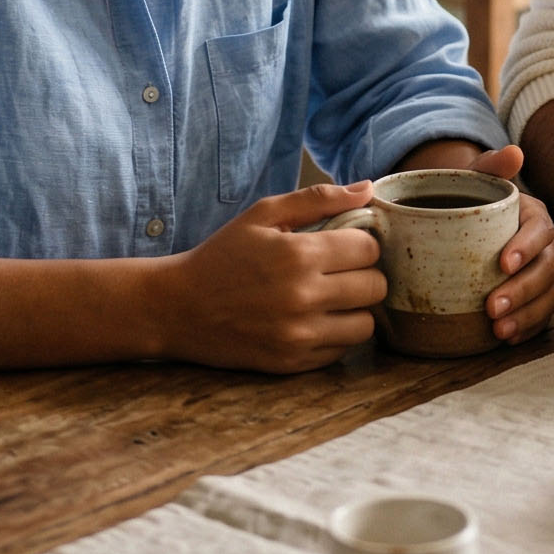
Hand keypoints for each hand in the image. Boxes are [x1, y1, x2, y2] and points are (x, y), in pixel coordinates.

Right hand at [151, 182, 386, 373]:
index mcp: (299, 255)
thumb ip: (318, 200)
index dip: (362, 243)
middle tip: (341, 271)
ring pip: (366, 325)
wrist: (177, 308)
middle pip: (375, 287)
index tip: (345, 245)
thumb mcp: (263, 215)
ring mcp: (299, 336)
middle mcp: (304, 298)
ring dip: (356, 309)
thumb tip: (369, 189)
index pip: (370, 249)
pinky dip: (336, 335)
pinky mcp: (292, 363)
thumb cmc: (222, 255)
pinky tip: (314, 320)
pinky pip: (341, 350)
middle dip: (364, 274)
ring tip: (332, 298)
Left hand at [396, 142, 553, 343]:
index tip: (503, 264)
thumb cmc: (468, 197)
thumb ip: (491, 165)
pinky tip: (505, 338)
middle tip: (493, 308)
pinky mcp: (532, 296)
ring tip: (499, 330)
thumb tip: (514, 152)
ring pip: (547, 295)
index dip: (527, 247)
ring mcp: (540, 272)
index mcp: (533, 215)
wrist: (457, 218)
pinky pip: (539, 315)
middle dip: (524, 290)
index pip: (540, 231)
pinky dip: (526, 328)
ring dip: (527, 315)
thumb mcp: (475, 176)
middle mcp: (544, 245)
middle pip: (547, 268)